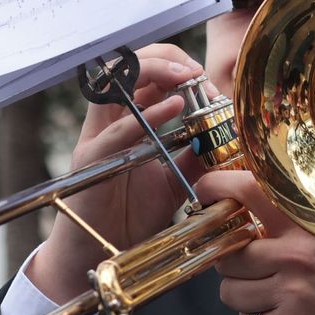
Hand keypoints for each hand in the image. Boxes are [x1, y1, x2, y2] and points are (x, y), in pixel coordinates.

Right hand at [27, 44, 207, 302]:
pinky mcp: (90, 160)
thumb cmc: (131, 217)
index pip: (146, 76)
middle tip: (197, 73)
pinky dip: (146, 114)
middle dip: (166, 59)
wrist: (102, 255)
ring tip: (187, 77)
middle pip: (127, 67)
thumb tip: (224, 136)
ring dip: (154, 72)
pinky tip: (174, 108)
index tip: (208, 85)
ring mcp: (96, 138)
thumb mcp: (175, 182)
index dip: (177, 68)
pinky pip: (116, 128)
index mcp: (127, 122)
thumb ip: (195, 157)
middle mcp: (108, 123)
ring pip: (114, 83)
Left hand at [197, 171, 314, 314]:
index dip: (218, 187)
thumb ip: (280, 224)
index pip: (251, 191)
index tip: (204, 192)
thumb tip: (228, 208)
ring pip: (230, 293)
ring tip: (274, 296)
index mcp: (304, 227)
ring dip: (244, 298)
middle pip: (227, 257)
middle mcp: (296, 256)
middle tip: (259, 271)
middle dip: (233, 268)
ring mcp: (290, 294)